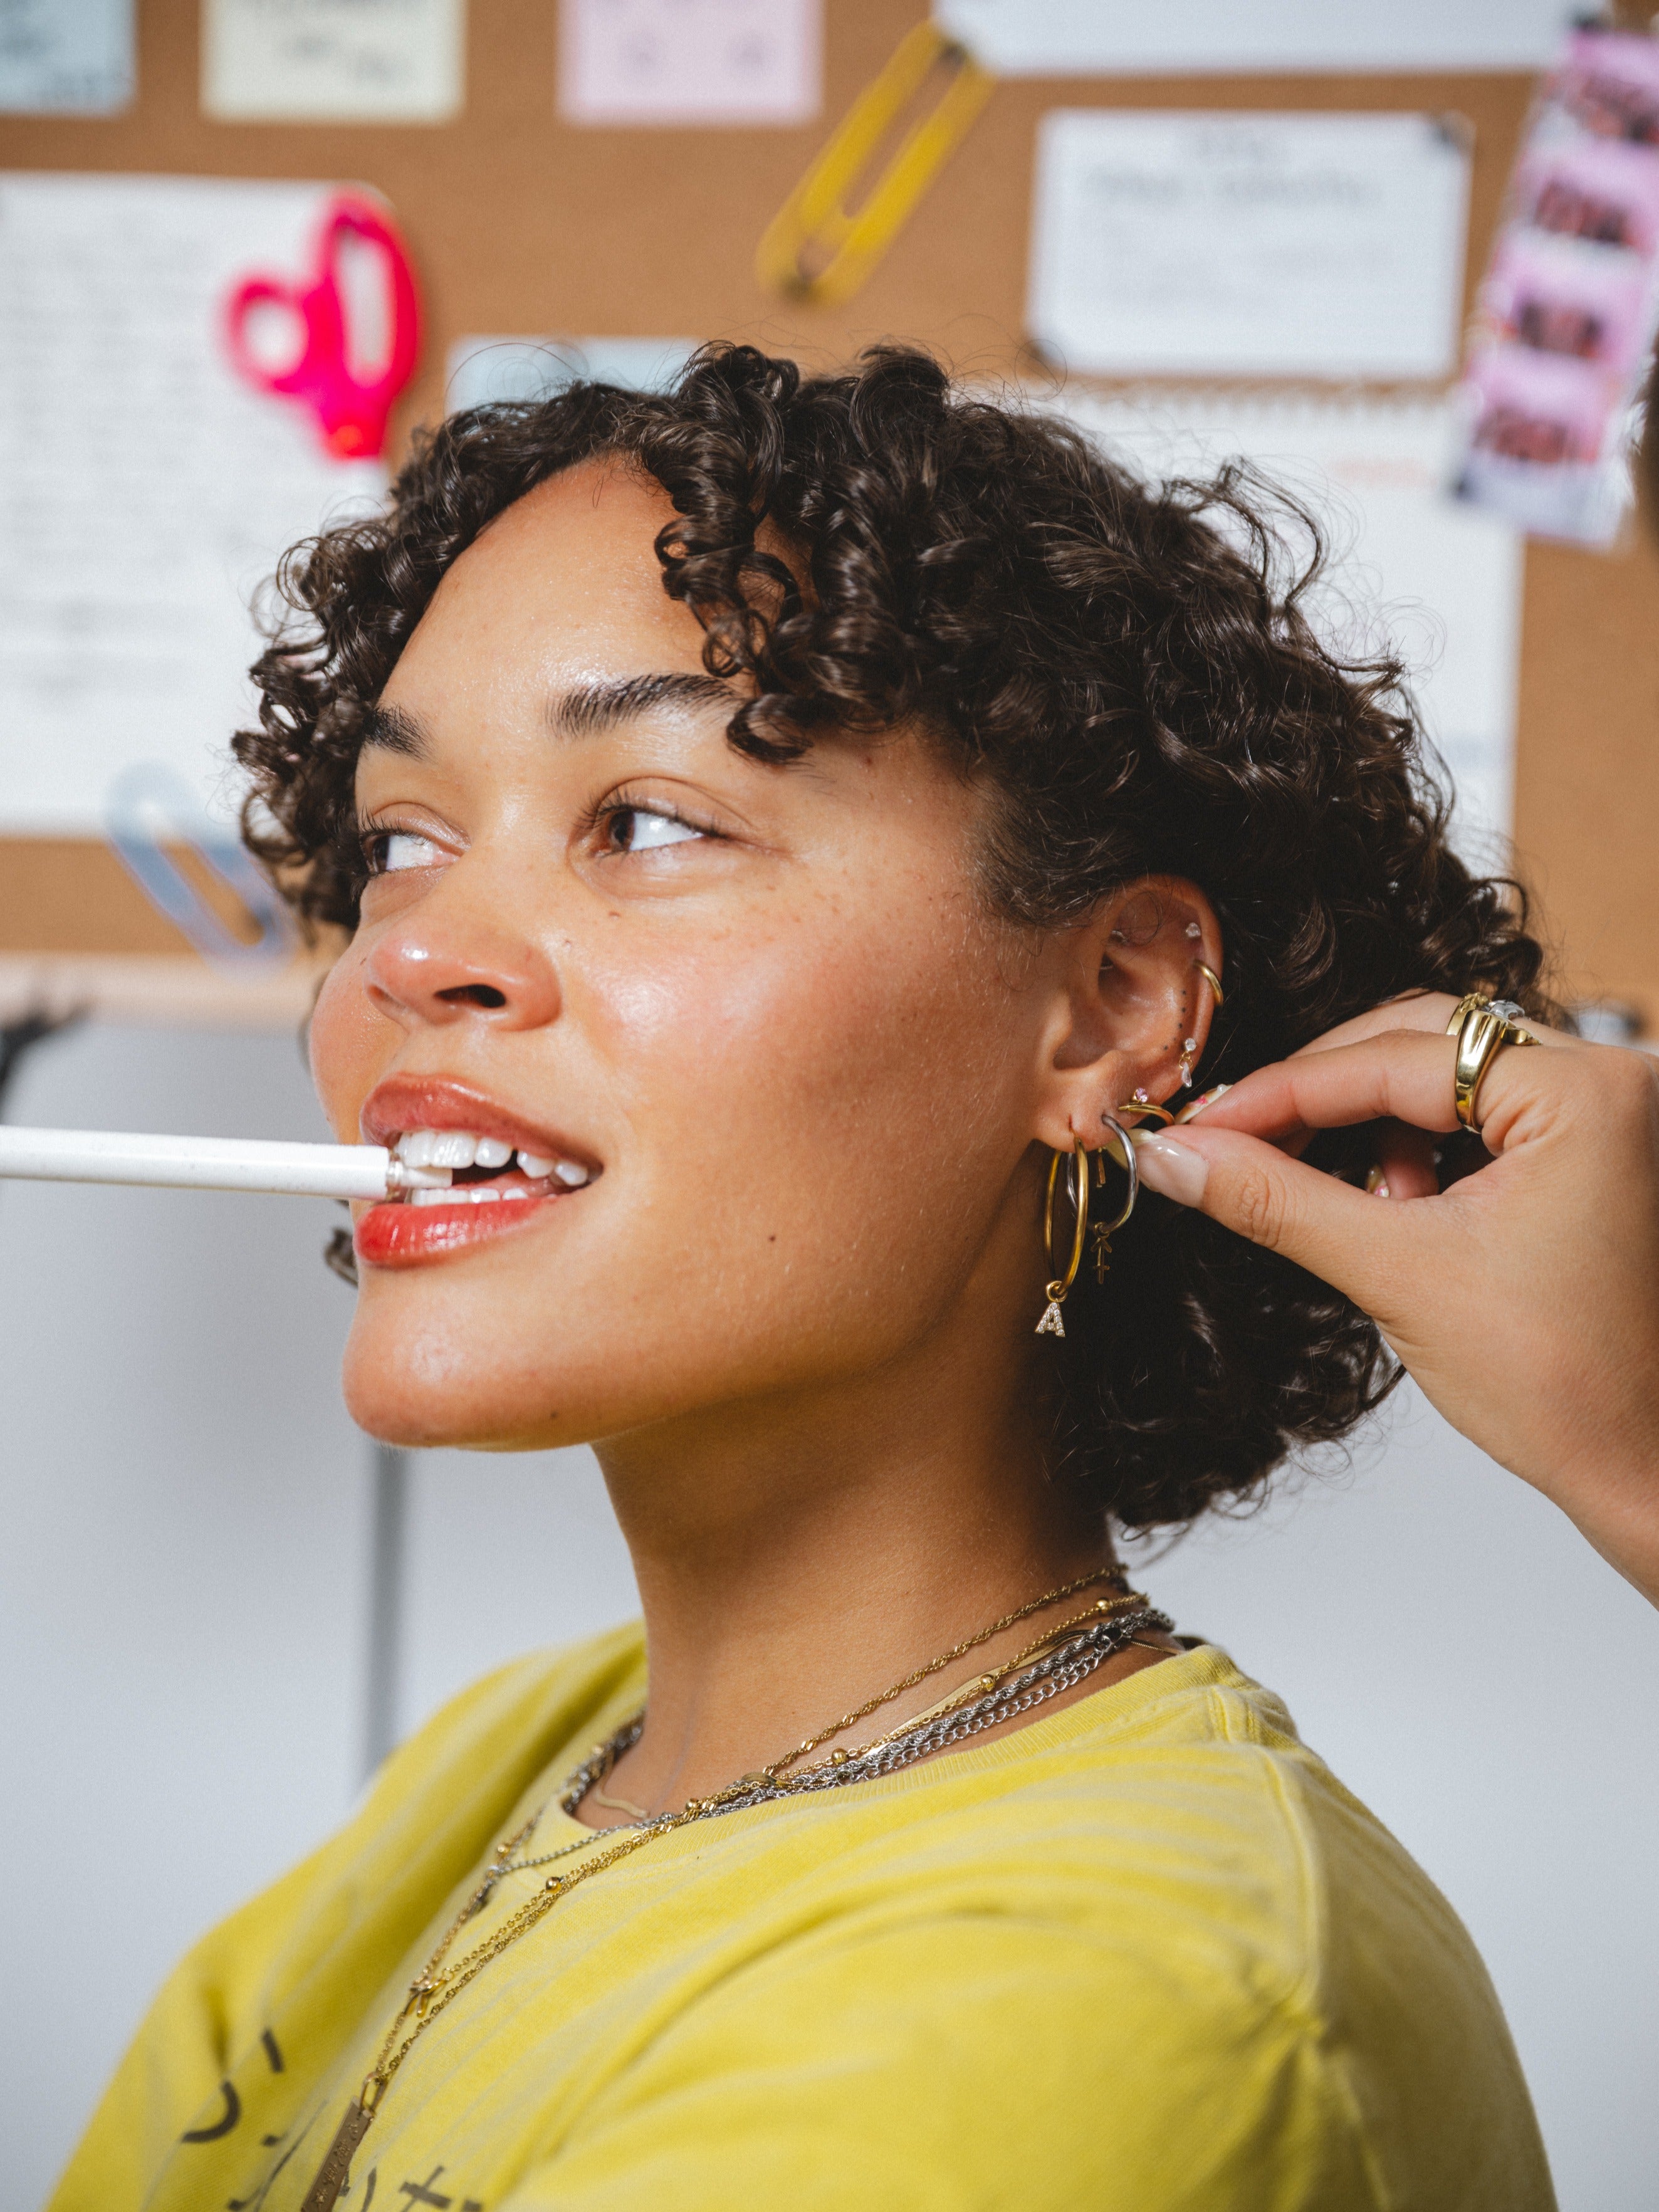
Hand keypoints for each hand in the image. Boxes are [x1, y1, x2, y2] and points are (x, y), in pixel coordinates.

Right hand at [1131, 995, 1658, 1605]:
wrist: (1641, 1466)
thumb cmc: (1567, 1387)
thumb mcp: (1398, 1276)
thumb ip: (1277, 1201)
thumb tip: (1177, 1156)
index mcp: (1585, 1091)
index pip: (1395, 1057)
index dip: (1283, 1091)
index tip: (1203, 1125)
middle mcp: (1612, 1079)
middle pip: (1422, 1039)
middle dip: (1325, 1096)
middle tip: (1239, 1142)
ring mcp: (1609, 1112)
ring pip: (1446, 1071)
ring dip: (1377, 1127)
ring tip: (1365, 1210)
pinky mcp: (1593, 1147)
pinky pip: (1481, 1110)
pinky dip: (1422, 1148)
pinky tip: (1404, 1210)